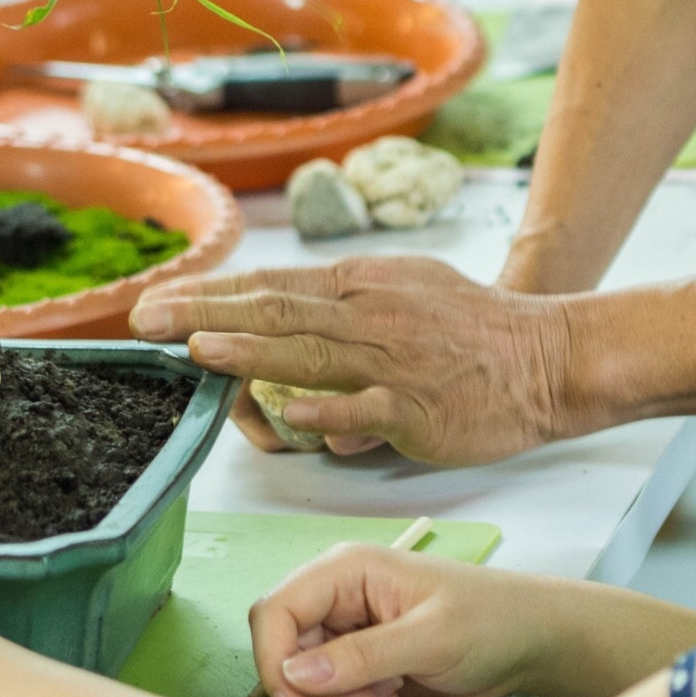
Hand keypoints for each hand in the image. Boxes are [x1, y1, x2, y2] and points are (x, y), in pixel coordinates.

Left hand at [130, 256, 577, 466]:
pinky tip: (287, 413)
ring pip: (309, 352)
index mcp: (363, 284)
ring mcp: (392, 361)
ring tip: (195, 349)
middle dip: (205, 312)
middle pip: (276, 309)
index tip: (160, 302)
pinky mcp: (417, 407)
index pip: (273, 284)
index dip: (212, 293)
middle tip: (146, 318)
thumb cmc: (477, 332)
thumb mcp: (407, 295)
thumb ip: (347, 316)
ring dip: (248, 350)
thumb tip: (294, 343)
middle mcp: (370, 313)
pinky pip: (363, 409)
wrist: (549, 357)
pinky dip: (324, 410)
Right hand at [248, 544, 553, 696]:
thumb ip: (363, 655)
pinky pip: (329, 690)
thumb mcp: (431, 637)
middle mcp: (339, 593)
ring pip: (303, 677)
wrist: (529, 640)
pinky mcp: (359, 657)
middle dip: (315, 689)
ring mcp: (348, 626)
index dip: (274, 661)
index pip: (275, 610)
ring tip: (388, 696)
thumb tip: (295, 673)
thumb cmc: (491, 618)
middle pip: (285, 649)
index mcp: (348, 568)